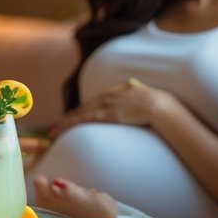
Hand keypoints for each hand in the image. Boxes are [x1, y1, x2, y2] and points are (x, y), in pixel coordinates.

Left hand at [54, 78, 173, 133]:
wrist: (162, 107)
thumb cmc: (160, 104)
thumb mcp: (146, 94)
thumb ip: (138, 92)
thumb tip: (134, 86)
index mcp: (119, 90)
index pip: (96, 101)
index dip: (84, 110)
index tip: (76, 116)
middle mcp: (109, 95)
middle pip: (84, 106)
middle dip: (70, 117)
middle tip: (57, 126)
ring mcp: (107, 104)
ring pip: (80, 112)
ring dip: (66, 122)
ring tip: (55, 130)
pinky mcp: (107, 114)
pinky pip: (84, 119)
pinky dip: (71, 123)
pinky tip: (62, 128)